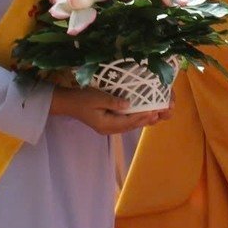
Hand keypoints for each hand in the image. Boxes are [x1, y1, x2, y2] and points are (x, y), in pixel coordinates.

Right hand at [51, 86, 169, 134]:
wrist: (67, 103)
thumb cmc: (81, 99)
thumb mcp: (97, 98)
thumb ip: (113, 102)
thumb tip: (129, 104)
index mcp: (106, 125)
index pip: (128, 121)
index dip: (142, 116)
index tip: (155, 111)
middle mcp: (109, 129)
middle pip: (130, 126)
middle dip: (145, 120)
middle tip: (160, 113)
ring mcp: (107, 127)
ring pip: (128, 126)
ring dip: (141, 121)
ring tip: (155, 115)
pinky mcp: (107, 123)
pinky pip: (124, 123)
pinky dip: (134, 119)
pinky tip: (141, 115)